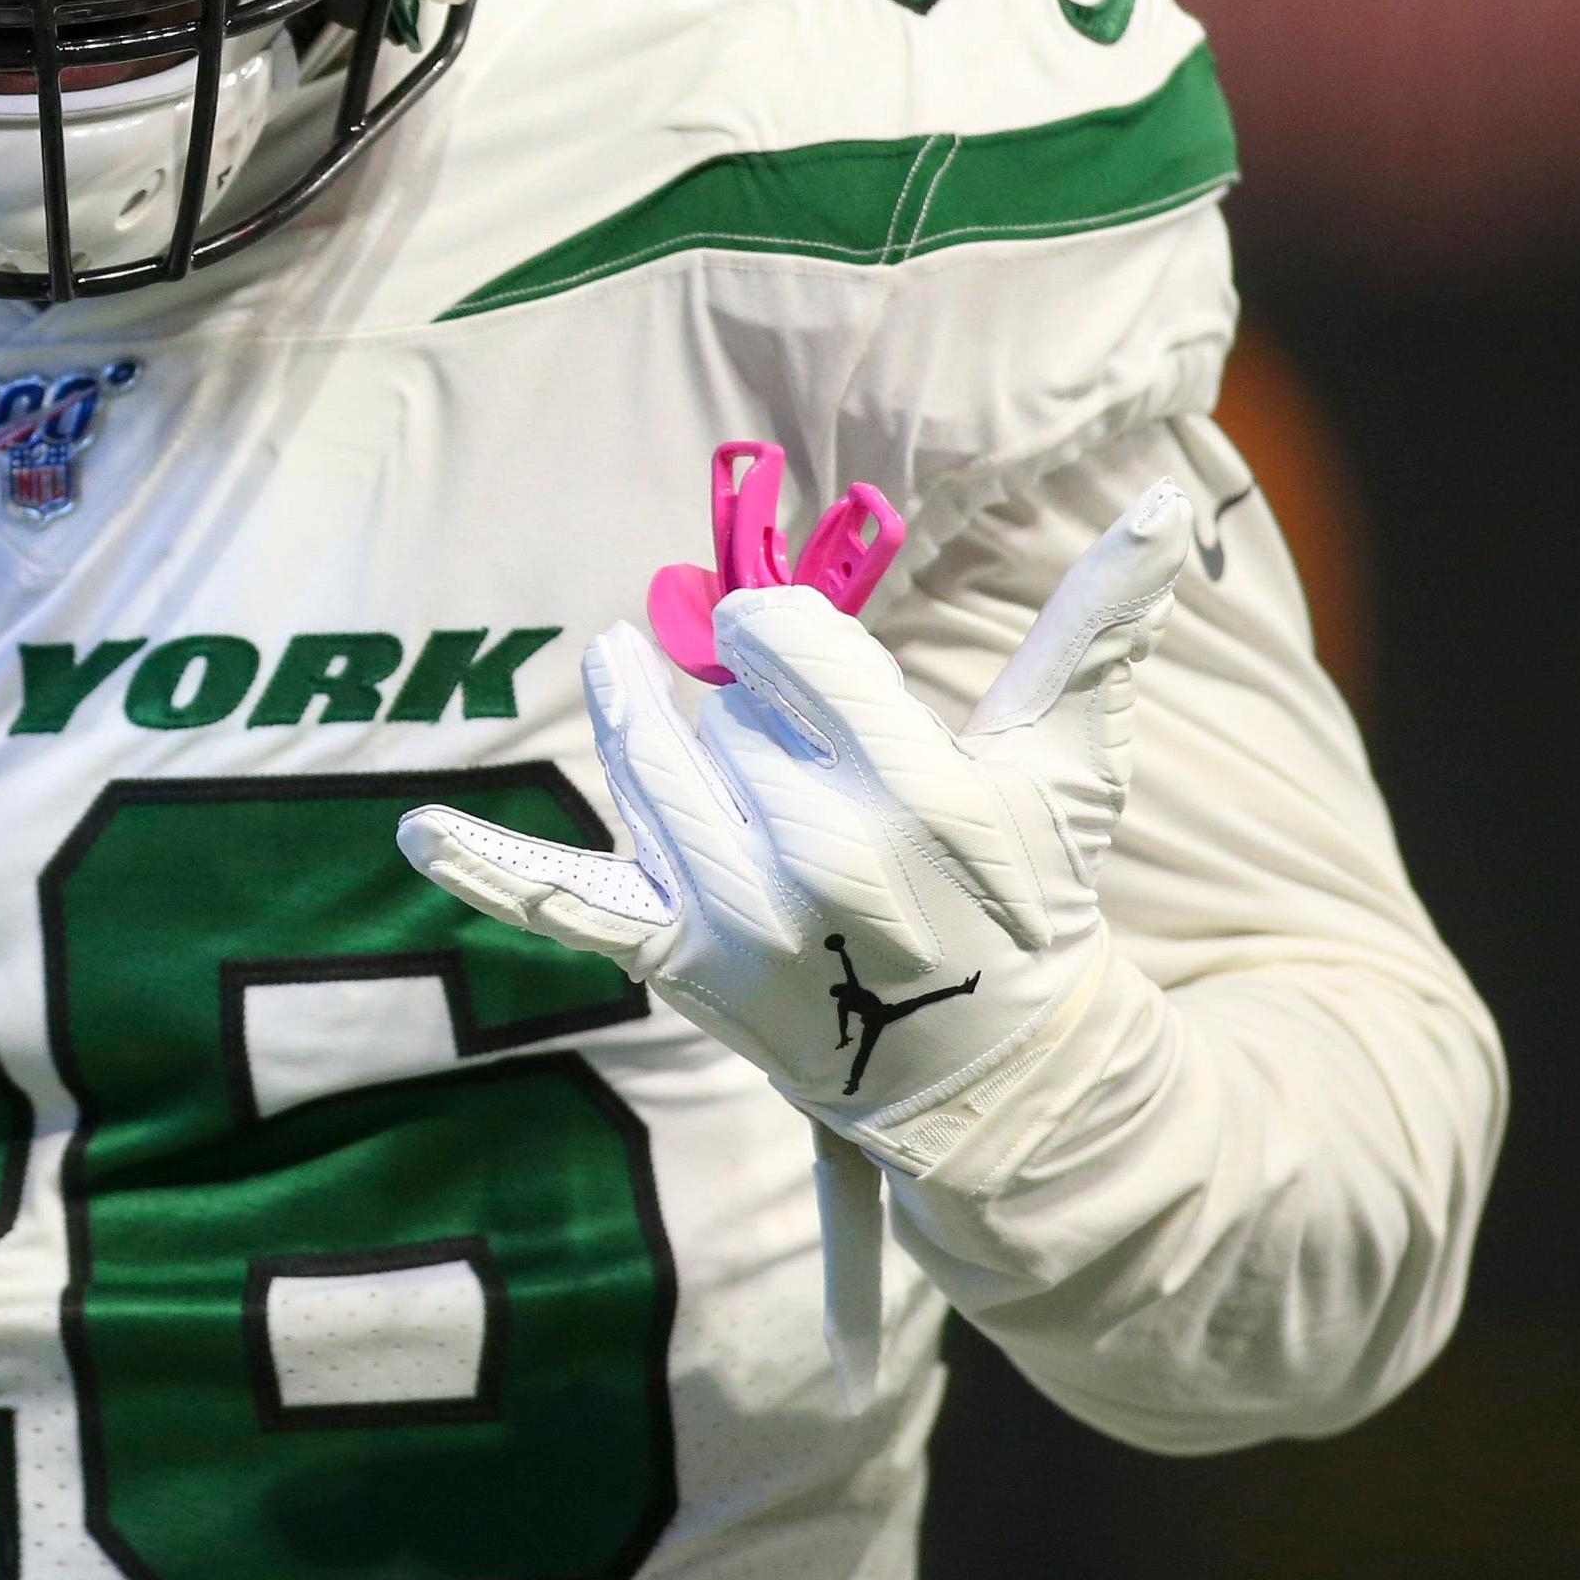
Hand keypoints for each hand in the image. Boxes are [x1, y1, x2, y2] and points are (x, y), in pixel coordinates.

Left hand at [401, 483, 1189, 1161]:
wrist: (987, 1067)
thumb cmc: (1027, 894)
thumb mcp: (1066, 762)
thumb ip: (1098, 633)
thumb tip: (1165, 512)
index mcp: (915, 794)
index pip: (786, 644)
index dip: (774, 632)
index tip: (783, 646)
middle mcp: (819, 857)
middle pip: (720, 709)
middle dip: (738, 704)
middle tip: (778, 741)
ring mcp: (740, 917)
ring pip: (647, 769)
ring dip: (636, 722)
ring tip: (627, 677)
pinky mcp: (680, 966)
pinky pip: (566, 904)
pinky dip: (486, 870)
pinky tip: (414, 835)